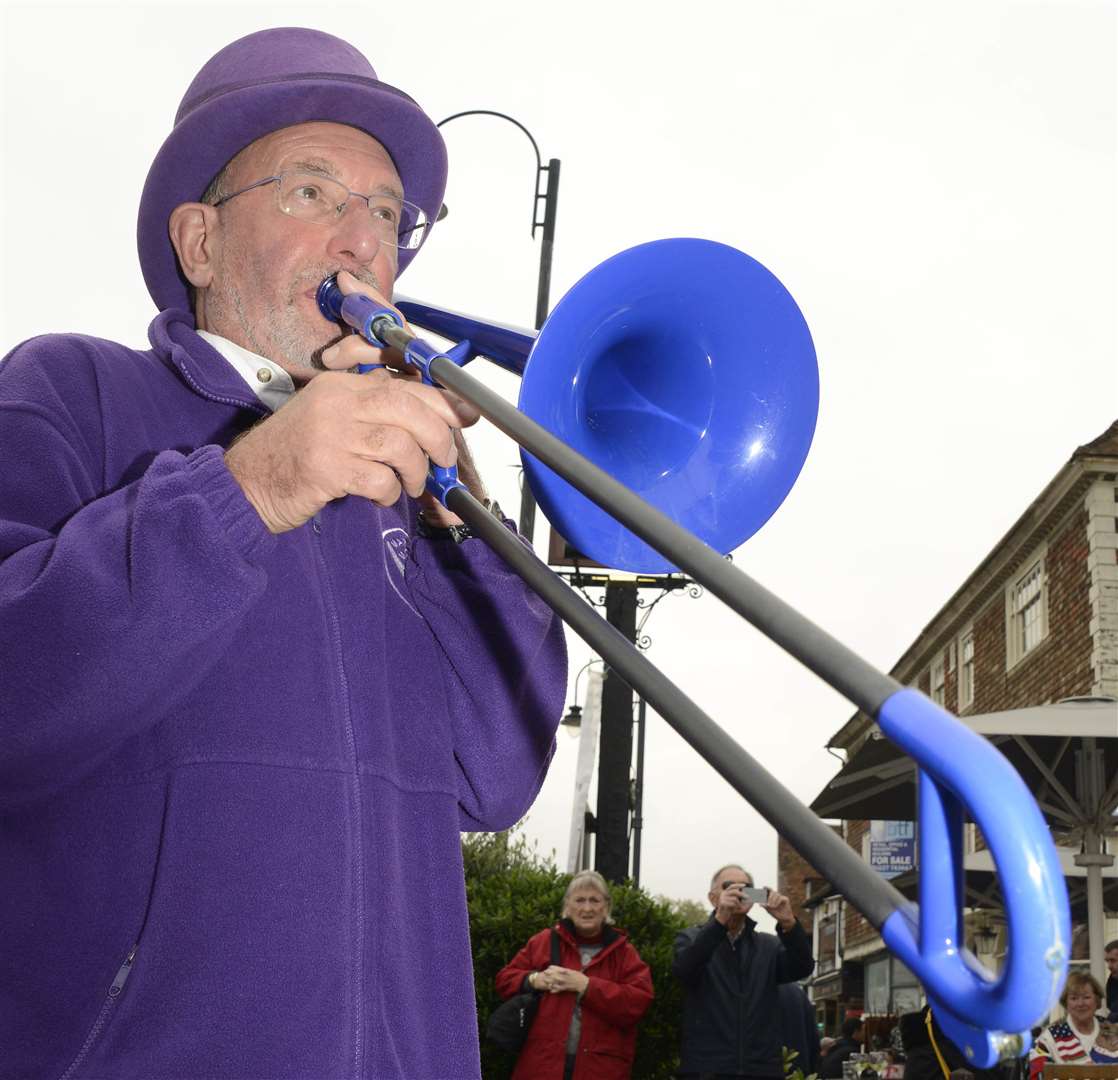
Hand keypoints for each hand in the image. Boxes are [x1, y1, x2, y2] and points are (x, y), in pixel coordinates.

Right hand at [225, 367, 477, 533]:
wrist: (245, 484)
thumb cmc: (296, 456)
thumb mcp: (334, 422)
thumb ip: (377, 415)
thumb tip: (438, 420)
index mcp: (341, 386)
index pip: (403, 384)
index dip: (442, 402)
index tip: (465, 418)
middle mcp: (336, 402)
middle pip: (408, 409)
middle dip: (437, 438)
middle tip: (442, 462)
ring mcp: (329, 434)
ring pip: (399, 446)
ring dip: (415, 472)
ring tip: (408, 485)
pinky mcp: (325, 468)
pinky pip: (379, 479)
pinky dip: (389, 493)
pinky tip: (379, 497)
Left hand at [536, 965, 588, 994]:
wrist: (583, 983)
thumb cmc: (578, 976)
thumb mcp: (571, 971)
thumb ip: (565, 970)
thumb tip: (560, 969)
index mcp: (565, 971)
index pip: (556, 968)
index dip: (551, 968)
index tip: (548, 968)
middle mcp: (563, 976)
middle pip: (553, 974)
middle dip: (548, 974)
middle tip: (544, 973)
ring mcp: (563, 982)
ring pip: (554, 982)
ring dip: (549, 982)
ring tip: (545, 981)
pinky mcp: (565, 988)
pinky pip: (558, 989)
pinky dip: (554, 990)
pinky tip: (550, 990)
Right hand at [714, 883, 749, 925]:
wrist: (722, 917)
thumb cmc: (729, 909)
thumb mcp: (736, 903)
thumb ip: (741, 899)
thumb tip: (750, 897)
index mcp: (726, 892)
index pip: (732, 886)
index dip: (738, 885)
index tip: (745, 885)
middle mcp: (723, 893)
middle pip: (735, 891)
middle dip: (742, 894)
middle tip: (748, 897)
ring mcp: (722, 898)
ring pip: (735, 899)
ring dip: (739, 904)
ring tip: (739, 907)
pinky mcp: (722, 903)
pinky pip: (732, 904)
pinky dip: (736, 907)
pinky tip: (735, 910)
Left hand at [764, 889, 796, 929]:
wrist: (784, 919)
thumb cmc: (776, 914)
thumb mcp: (769, 910)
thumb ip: (765, 906)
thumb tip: (760, 904)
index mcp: (771, 897)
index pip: (768, 889)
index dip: (765, 887)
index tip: (763, 887)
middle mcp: (775, 896)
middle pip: (771, 890)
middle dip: (769, 897)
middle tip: (768, 904)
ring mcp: (780, 897)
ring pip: (776, 894)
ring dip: (773, 900)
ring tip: (772, 907)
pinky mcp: (785, 899)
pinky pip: (780, 898)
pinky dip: (777, 902)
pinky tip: (775, 906)